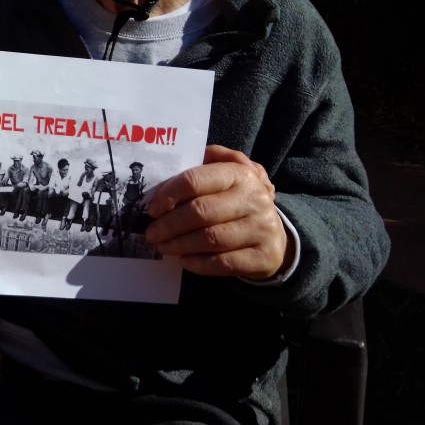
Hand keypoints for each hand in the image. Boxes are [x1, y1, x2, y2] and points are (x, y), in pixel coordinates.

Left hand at [144, 145, 289, 279]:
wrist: (273, 236)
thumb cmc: (237, 201)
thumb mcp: (226, 173)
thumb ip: (204, 161)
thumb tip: (171, 166)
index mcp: (240, 174)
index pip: (196, 180)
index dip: (169, 195)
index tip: (152, 209)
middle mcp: (254, 199)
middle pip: (200, 212)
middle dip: (169, 224)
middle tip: (151, 233)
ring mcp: (262, 229)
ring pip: (210, 238)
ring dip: (179, 244)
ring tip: (162, 246)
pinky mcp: (263, 256)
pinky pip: (223, 262)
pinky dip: (197, 263)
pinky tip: (183, 260)